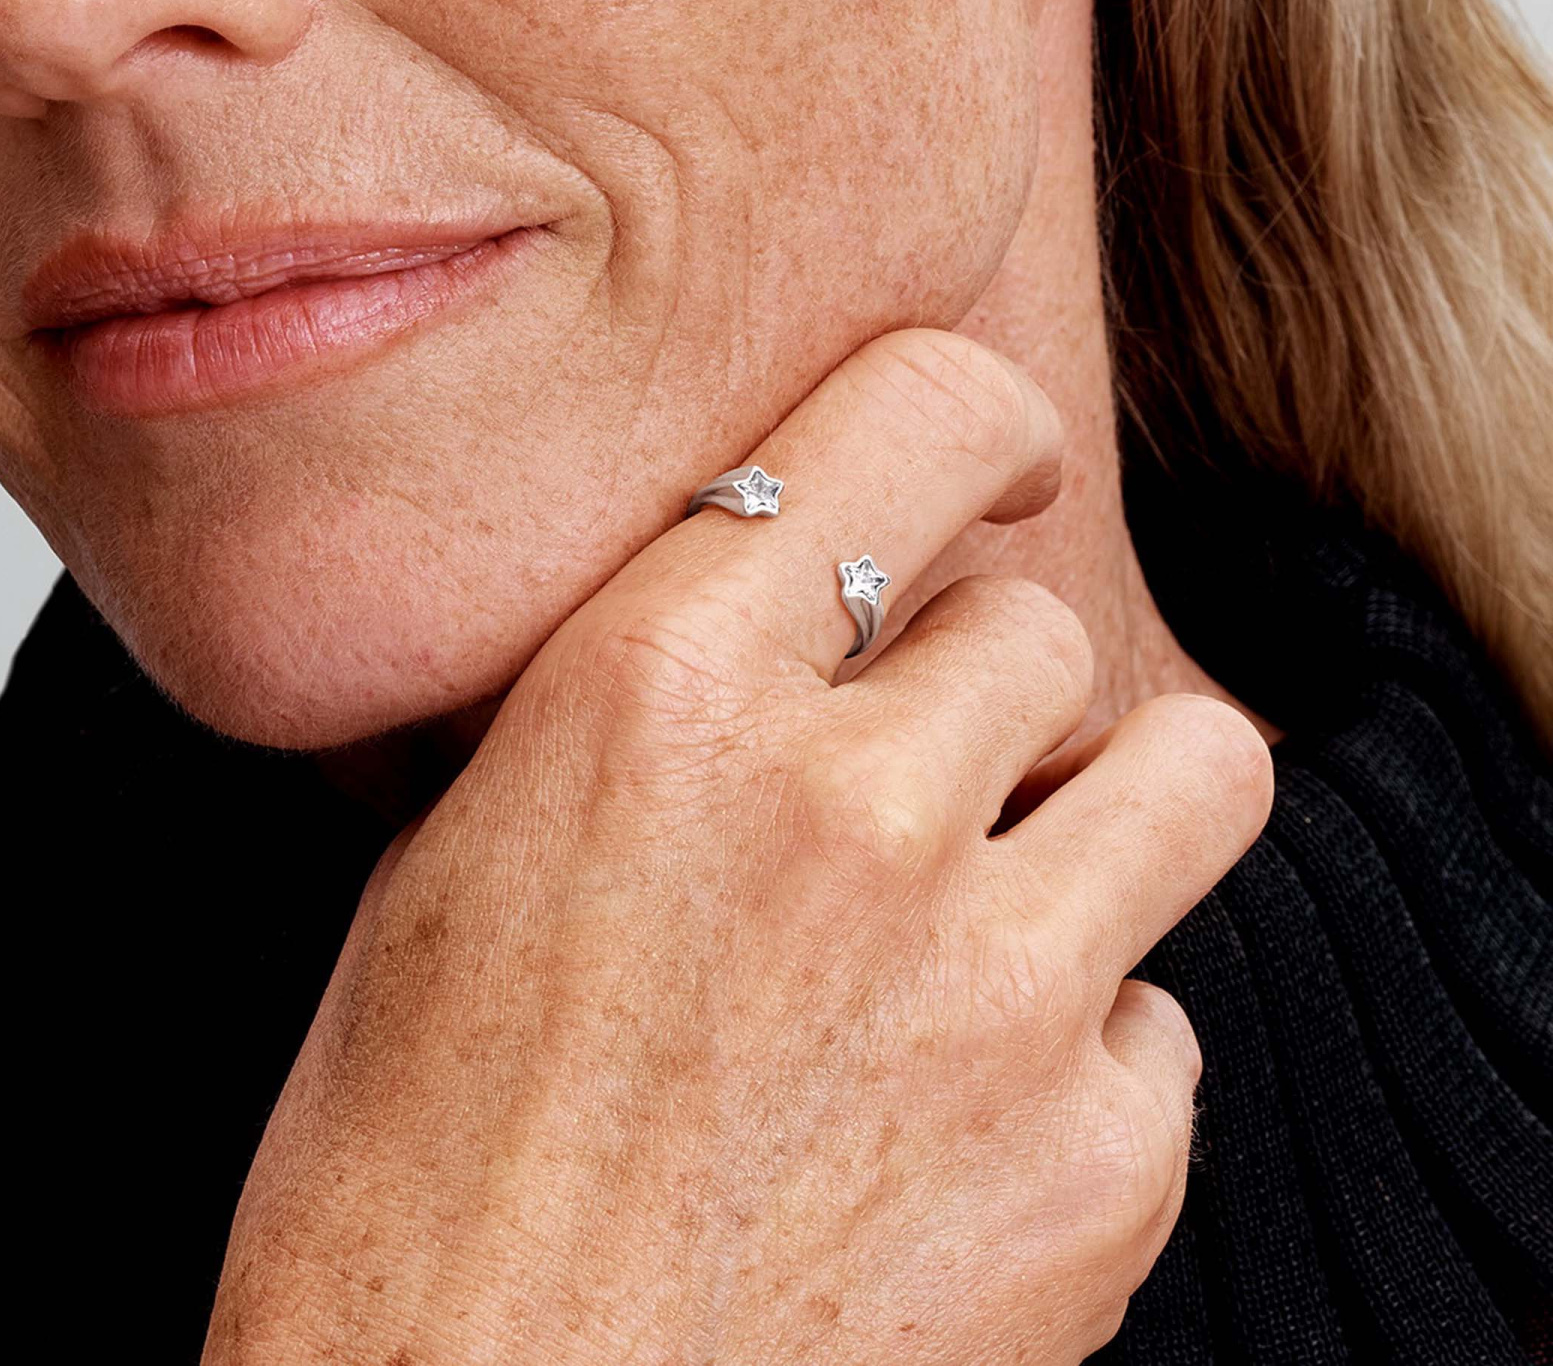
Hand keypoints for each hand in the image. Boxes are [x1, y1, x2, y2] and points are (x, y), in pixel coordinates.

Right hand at [204, 330, 1273, 1364]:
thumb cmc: (399, 1181)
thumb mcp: (448, 857)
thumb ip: (630, 698)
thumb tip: (741, 611)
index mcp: (663, 685)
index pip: (921, 409)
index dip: (976, 426)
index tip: (983, 471)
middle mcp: (851, 803)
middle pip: (1040, 623)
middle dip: (977, 689)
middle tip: (905, 784)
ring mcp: (995, 988)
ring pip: (1191, 766)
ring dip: (1104, 807)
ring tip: (1012, 888)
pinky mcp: (1096, 1167)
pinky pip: (1162, 1021)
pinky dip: (1082, 1054)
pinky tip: (958, 1125)